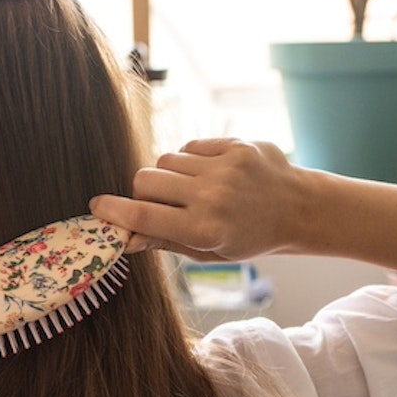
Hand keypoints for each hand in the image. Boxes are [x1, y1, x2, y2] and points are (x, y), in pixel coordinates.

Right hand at [90, 138, 309, 260]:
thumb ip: (165, 241)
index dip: (114, 211)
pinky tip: (208, 174)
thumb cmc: (250, 237)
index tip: (97, 208)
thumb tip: (124, 238)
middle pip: (144, 180)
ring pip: (164, 161)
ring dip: (167, 176)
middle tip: (156, 202)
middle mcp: (212, 196)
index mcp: (204, 229)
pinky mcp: (233, 145)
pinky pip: (188, 147)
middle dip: (140, 191)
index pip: (143, 216)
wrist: (299, 208)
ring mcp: (224, 167)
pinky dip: (189, 161)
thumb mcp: (209, 252)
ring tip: (189, 190)